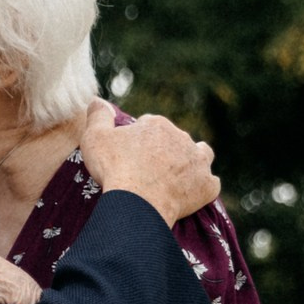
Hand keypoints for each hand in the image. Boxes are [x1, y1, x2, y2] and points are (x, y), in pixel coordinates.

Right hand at [76, 101, 217, 225]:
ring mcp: (198, 162)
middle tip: (146, 168)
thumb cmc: (115, 169)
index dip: (138, 137)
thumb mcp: (94, 138)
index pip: (150, 124)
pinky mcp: (207, 186)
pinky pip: (209, 183)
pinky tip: (188, 194)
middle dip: (164, 150)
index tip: (129, 152)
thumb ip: (98, 116)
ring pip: (201, 154)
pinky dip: (200, 186)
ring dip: (191, 161)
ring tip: (175, 175)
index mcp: (157, 125)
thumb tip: (96, 100)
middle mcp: (183, 138)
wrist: (138, 203)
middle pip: (175, 139)